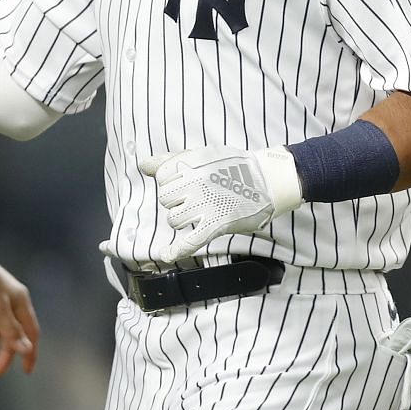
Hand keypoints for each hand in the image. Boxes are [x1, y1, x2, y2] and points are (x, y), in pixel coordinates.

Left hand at [138, 145, 304, 262]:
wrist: (267, 179)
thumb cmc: (235, 166)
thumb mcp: (202, 154)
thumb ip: (170, 159)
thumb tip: (143, 165)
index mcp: (191, 164)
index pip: (162, 177)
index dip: (171, 181)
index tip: (184, 182)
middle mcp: (195, 184)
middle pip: (165, 199)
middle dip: (175, 199)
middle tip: (195, 197)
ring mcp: (205, 206)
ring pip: (174, 219)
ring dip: (182, 218)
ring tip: (200, 212)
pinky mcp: (215, 225)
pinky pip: (189, 242)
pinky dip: (175, 250)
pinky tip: (166, 255)